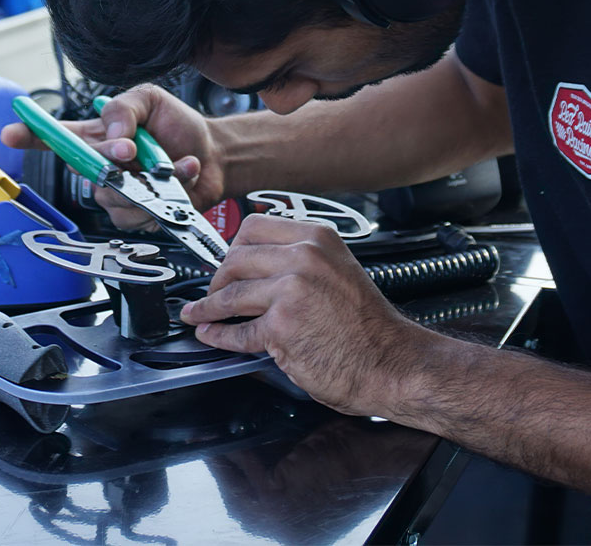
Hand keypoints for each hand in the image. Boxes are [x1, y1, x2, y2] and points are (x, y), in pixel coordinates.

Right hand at [0, 84, 224, 230]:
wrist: (214, 154)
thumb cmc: (177, 126)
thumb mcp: (150, 100)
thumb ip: (124, 108)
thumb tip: (112, 132)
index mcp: (97, 135)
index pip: (55, 138)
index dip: (29, 137)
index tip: (10, 133)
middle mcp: (102, 166)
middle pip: (84, 170)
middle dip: (108, 159)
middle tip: (131, 148)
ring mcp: (118, 193)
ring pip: (111, 197)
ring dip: (147, 178)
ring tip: (171, 162)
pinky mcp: (139, 215)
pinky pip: (140, 213)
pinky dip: (169, 192)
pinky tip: (183, 176)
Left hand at [179, 214, 428, 416]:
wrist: (392, 362)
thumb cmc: (368, 326)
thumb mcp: (338, 272)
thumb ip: (301, 263)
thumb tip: (257, 270)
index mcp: (316, 238)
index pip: (254, 228)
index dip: (232, 248)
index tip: (223, 263)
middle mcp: (303, 257)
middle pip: (235, 258)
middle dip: (216, 279)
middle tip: (211, 293)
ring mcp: (291, 290)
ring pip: (231, 294)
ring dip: (208, 307)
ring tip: (199, 314)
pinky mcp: (281, 326)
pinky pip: (238, 331)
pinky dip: (219, 336)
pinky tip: (213, 336)